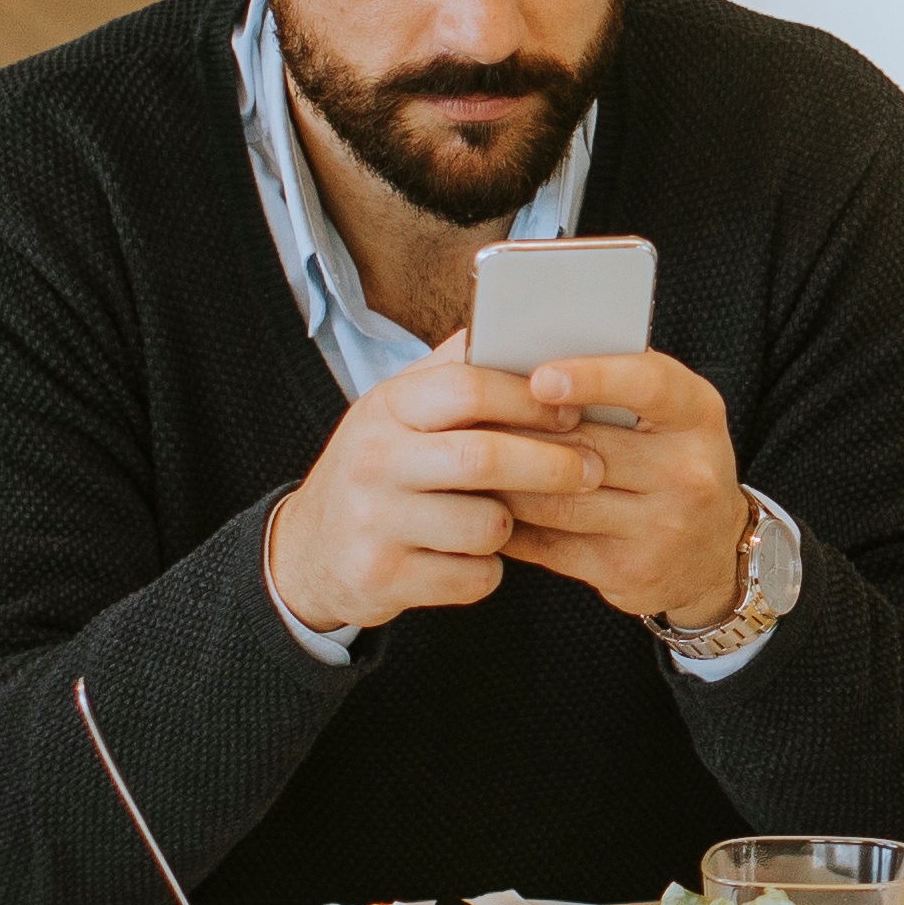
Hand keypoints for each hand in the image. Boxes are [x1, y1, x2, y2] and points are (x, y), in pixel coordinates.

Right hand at [262, 353, 605, 639]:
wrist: (310, 551)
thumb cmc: (378, 469)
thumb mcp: (397, 410)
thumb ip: (454, 371)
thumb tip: (521, 326)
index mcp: (385, 407)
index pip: (468, 387)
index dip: (531, 398)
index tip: (574, 409)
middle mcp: (372, 460)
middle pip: (485, 458)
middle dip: (553, 465)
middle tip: (593, 470)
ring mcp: (373, 523)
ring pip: (487, 525)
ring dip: (514, 525)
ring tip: (507, 519)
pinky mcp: (384, 579)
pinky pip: (473, 577)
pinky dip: (487, 571)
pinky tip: (471, 558)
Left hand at [489, 341, 754, 631]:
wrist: (712, 554)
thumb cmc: (670, 461)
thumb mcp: (667, 415)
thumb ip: (614, 385)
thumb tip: (522, 358)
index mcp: (697, 415)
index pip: (649, 385)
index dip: (593, 377)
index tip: (539, 376)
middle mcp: (688, 472)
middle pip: (586, 448)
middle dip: (519, 433)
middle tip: (464, 416)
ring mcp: (660, 527)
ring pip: (557, 499)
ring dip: (504, 480)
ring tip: (463, 459)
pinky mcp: (626, 571)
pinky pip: (548, 545)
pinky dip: (508, 523)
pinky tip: (482, 505)